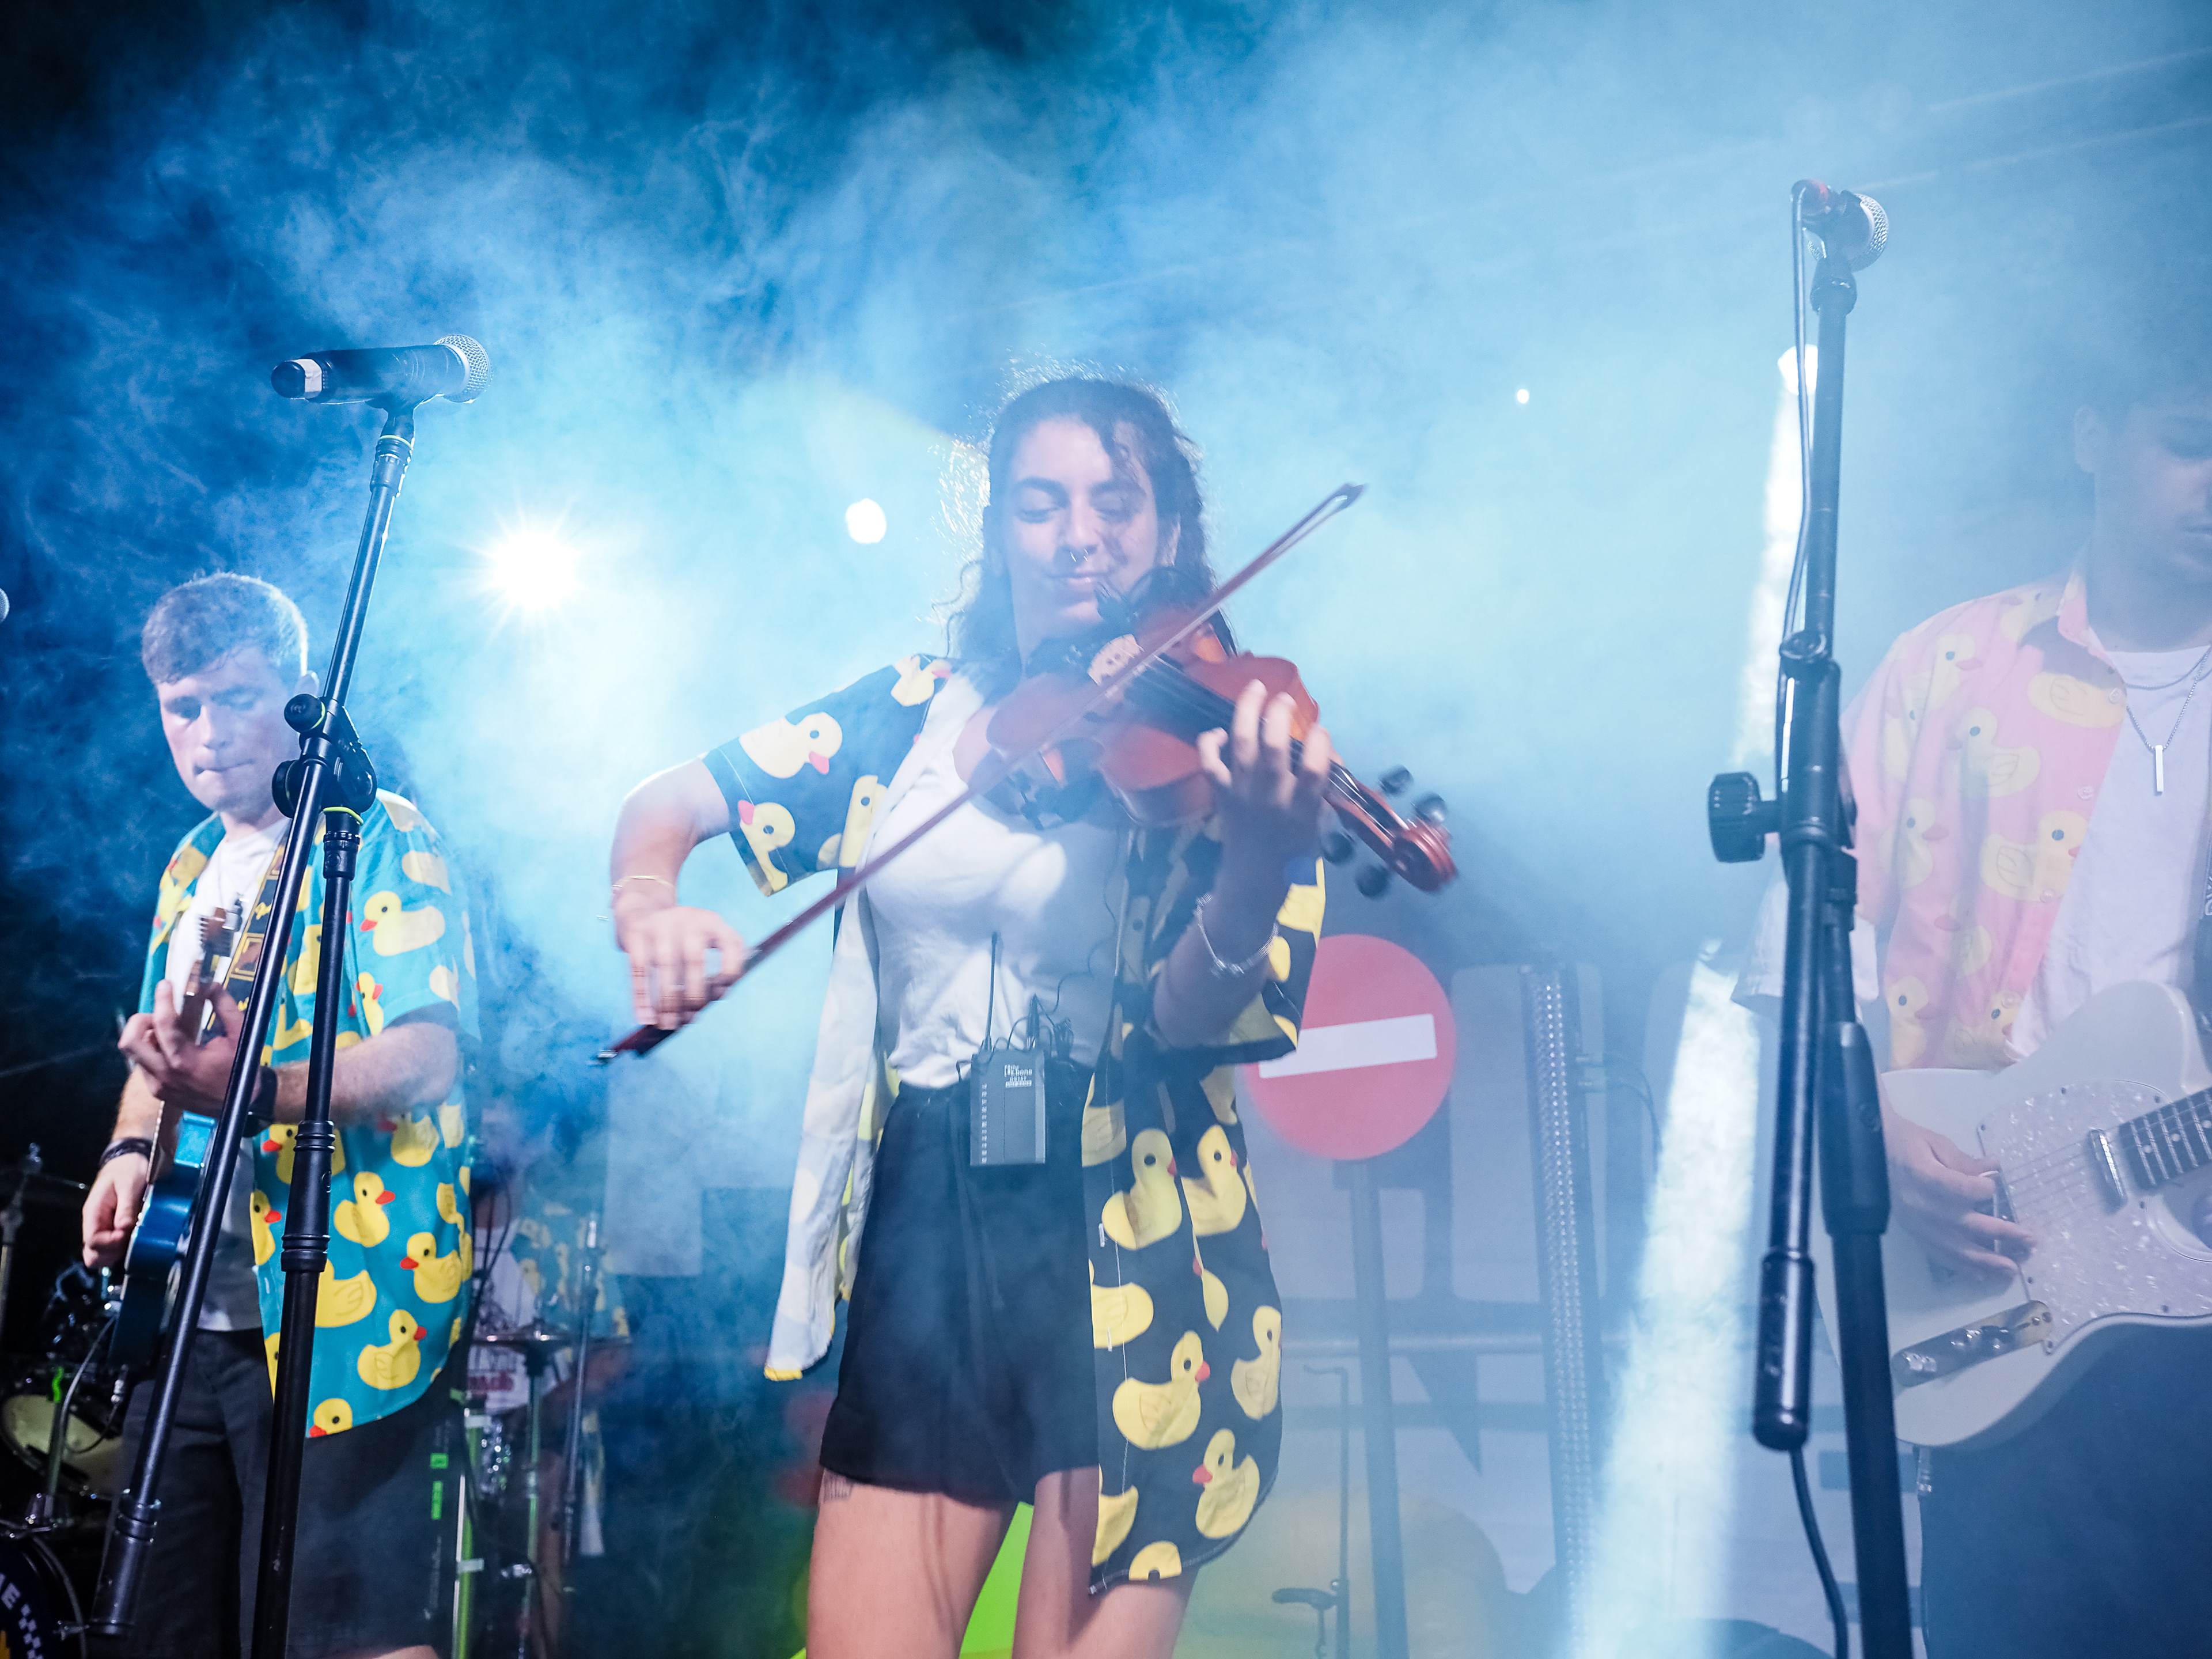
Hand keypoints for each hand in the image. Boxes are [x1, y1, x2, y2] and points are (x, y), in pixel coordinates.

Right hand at [83, 1153, 149, 1268]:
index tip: (126, 1235)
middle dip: (112, 1253)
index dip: (109, 1244)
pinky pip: (114, 1247)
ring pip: (103, 1254)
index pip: (92, 1241)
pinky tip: (136, 1237)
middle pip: (93, 1254)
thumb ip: (126, 1207)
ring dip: (119, 1252)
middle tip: (131, 1239)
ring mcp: (104, 1228)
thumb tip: (123, 1229)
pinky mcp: (115, 1229)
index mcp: (93, 1212)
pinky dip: (124, 1248)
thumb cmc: (128, 1169)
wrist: (130, 1160)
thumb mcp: (128, 1184)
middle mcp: (95, 1224)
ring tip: (135, 1237)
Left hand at [118, 980, 240, 1114]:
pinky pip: (143, 1063)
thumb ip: (224, 1007)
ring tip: (167, 1031)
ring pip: (134, 1052)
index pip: (163, 1024)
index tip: (166, 984)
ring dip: (146, 1035)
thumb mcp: (240, 1034)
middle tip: (160, 1014)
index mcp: (185, 1061)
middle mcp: (165, 1075)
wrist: (243, 1104)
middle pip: (130, 1041)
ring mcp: (157, 1085)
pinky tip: (172, 1047)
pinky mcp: (157, 1091)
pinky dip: (153, 1049)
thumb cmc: (242, 1068)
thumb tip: (211, 985)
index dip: (163, 999)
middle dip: (141, 1020)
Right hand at [614, 895, 747, 1027]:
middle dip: (693, 995)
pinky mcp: (636, 931)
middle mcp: (689, 918)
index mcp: (713, 922)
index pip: (732, 944)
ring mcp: (661, 923)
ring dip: (667, 1000)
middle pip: (694, 959)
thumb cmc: (679, 938)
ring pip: (665, 965)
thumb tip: (700, 1010)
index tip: (720, 996)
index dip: (730, 973)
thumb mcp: (701, 941)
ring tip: (667, 1023)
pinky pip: (638, 969)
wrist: (642, 909)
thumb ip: (710, 971)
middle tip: (689, 1019)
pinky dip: (641, 997)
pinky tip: (645, 1017)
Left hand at [1195, 679, 1331, 878]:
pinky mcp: (1221, 794)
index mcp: (1301, 808)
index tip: (1321, 732)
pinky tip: (1221, 731)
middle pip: (1274, 747)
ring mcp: (1242, 793)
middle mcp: (1271, 796)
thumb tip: (1329, 756)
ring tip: (1256, 688)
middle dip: (1280, 716)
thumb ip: (1324, 792)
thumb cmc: (1292, 853)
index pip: (1314, 770)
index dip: (1321, 744)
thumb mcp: (1318, 826)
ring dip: (1248, 711)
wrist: (1253, 880)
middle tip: (1285, 700)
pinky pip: (1210, 762)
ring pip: (1242, 744)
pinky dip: (1211, 742)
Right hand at [1884, 1099, 2033, 1273]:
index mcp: (1924, 1176)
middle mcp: (1919, 1205)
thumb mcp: (1935, 1142)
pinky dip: (1961, 1267)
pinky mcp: (1912, 1232)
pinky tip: (1982, 1276)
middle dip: (2001, 1234)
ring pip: (1953, 1248)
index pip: (1963, 1189)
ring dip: (1985, 1261)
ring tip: (2012, 1270)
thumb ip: (1965, 1161)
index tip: (1994, 1182)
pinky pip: (1938, 1255)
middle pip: (1964, 1224)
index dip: (1984, 1188)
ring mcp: (1915, 1223)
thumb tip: (1995, 1169)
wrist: (1867, 1153)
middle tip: (2030, 1240)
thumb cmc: (1903, 1142)